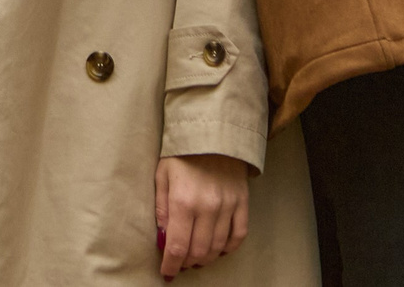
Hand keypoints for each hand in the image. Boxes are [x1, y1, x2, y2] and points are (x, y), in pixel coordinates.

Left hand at [155, 154, 249, 277]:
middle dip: (187, 262)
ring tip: (196, 256)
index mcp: (183, 200)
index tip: (167, 273)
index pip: (178, 246)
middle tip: (180, 262)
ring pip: (218, 247)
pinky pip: (239, 235)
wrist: (213, 131)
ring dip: (205, 257)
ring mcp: (228, 206)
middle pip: (198, 251)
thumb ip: (162, 208)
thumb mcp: (162, 176)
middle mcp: (208, 207)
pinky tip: (218, 249)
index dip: (171, 264)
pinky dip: (228, 247)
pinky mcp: (242, 202)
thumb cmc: (182, 153)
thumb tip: (163, 237)